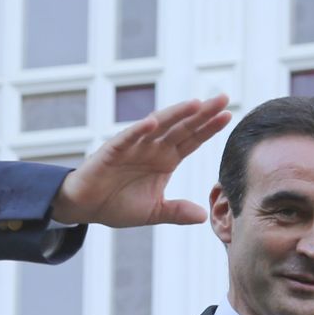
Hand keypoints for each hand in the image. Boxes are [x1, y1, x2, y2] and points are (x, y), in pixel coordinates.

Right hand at [51, 94, 230, 226]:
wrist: (85, 207)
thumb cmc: (117, 205)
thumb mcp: (153, 212)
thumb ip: (176, 212)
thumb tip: (203, 215)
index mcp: (165, 159)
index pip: (192, 140)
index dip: (209, 128)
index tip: (229, 116)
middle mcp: (152, 148)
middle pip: (181, 127)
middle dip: (202, 113)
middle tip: (223, 98)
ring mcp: (133, 146)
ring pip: (157, 126)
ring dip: (175, 114)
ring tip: (195, 104)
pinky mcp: (111, 151)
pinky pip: (127, 138)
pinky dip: (138, 130)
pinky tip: (152, 122)